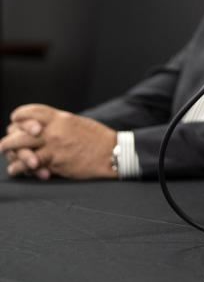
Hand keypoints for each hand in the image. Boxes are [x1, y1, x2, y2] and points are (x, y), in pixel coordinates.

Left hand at [0, 104, 117, 179]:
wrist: (114, 152)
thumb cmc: (98, 140)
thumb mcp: (78, 123)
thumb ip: (60, 124)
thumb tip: (44, 128)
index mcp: (61, 117)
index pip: (31, 111)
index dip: (20, 118)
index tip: (16, 124)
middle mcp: (54, 128)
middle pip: (20, 130)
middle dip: (9, 139)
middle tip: (4, 146)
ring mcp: (54, 144)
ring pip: (22, 146)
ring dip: (11, 152)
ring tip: (8, 158)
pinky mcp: (56, 160)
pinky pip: (30, 164)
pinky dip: (21, 168)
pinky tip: (17, 170)